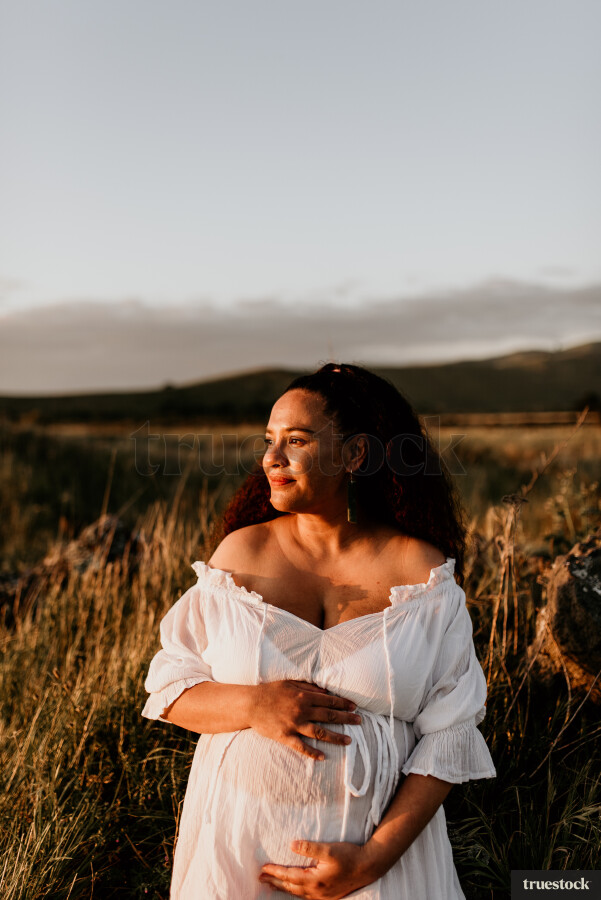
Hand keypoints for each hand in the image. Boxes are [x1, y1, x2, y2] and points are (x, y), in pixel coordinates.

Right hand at [248, 680, 361, 760]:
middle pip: (329, 716)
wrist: (251, 704)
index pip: (329, 700)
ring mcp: (294, 724)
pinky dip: (313, 753)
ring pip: (320, 732)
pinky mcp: (285, 736)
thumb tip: (325, 691)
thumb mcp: (290, 683)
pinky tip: (323, 757)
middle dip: (346, 718)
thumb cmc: (270, 691)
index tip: (354, 707)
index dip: (343, 704)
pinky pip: (301, 747)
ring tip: (349, 741)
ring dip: (336, 737)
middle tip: (360, 721)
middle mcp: (301, 710)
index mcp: (303, 696)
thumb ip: (308, 686)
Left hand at [259, 839, 376, 898]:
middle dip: (275, 883)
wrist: (368, 867)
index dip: (275, 872)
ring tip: (273, 884)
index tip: (263, 869)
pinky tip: (295, 889)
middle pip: (290, 888)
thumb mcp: (329, 849)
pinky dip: (296, 892)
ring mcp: (322, 896)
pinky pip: (306, 897)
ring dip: (284, 888)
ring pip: (298, 894)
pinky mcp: (328, 896)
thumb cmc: (349, 856)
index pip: (289, 876)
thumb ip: (310, 847)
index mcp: (314, 880)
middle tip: (260, 879)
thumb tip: (291, 845)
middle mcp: (316, 892)